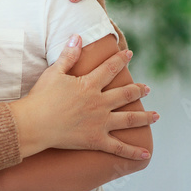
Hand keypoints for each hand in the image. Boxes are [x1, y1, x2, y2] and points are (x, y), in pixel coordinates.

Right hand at [9, 35, 157, 159]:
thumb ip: (69, 55)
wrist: (34, 124)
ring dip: (145, 116)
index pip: (110, 68)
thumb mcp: (54, 72)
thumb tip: (78, 37)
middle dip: (138, 90)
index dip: (121, 60)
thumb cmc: (41, 97)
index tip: (129, 54)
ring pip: (129, 119)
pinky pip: (118, 148)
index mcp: (90, 85)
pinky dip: (132, 152)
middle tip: (147, 89)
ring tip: (156, 115)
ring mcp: (100, 123)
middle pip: (125, 94)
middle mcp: (100, 103)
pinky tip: (145, 154)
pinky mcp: (96, 140)